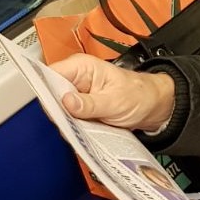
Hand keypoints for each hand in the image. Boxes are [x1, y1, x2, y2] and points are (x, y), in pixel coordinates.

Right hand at [50, 54, 175, 132]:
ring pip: (58, 109)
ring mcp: (78, 95)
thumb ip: (89, 104)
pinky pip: (69, 118)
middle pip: (51, 94)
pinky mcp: (81, 109)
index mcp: (82, 67)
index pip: (50, 74)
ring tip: (79, 128)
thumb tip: (66, 102)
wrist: (154, 106)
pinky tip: (82, 133)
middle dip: (56, 111)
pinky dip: (74, 127)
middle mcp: (76, 79)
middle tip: (67, 123)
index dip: (45, 91)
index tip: (49, 107)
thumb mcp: (115, 101)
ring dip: (66, 122)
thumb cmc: (140, 95)